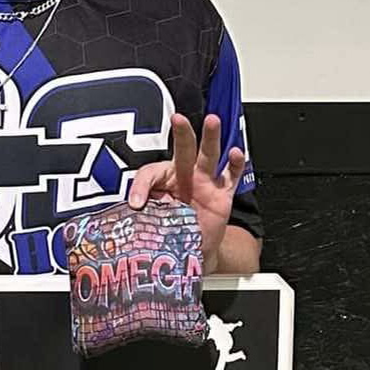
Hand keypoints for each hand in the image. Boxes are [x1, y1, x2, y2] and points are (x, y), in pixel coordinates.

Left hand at [127, 115, 246, 261]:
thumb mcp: (150, 219)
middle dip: (182, 133)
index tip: (136, 204)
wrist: (190, 250)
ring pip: (209, 155)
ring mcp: (206, 183)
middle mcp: (186, 175)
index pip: (151, 172)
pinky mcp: (223, 195)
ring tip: (213, 121)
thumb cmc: (169, 229)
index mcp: (164, 178)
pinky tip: (234, 153)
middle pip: (185, 149)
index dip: (141, 186)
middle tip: (178, 118)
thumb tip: (133, 206)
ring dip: (211, 137)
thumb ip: (142, 208)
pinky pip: (231, 176)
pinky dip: (235, 164)